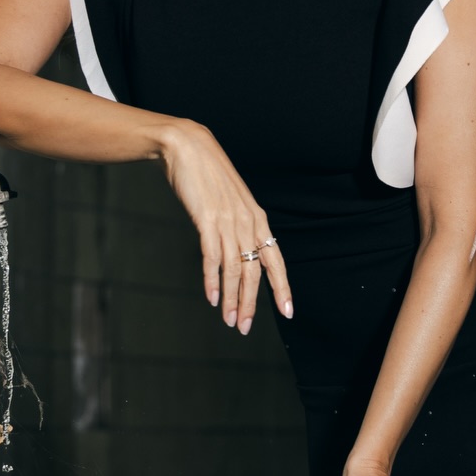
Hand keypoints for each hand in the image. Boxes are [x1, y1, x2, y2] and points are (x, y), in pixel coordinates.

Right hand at [160, 120, 293, 332]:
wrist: (188, 147)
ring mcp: (228, 221)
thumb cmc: (209, 177)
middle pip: (255, 272)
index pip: (275, 261)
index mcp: (258, 220)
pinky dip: (212, 280)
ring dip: (231, 299)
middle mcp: (248, 223)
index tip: (287, 312)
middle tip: (243, 328)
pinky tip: (211, 297)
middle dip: (251, 303)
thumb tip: (238, 253)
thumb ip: (238, 227)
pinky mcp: (207, 219)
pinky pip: (212, 257)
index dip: (282, 288)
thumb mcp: (232, 203)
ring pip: (235, 269)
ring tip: (228, 320)